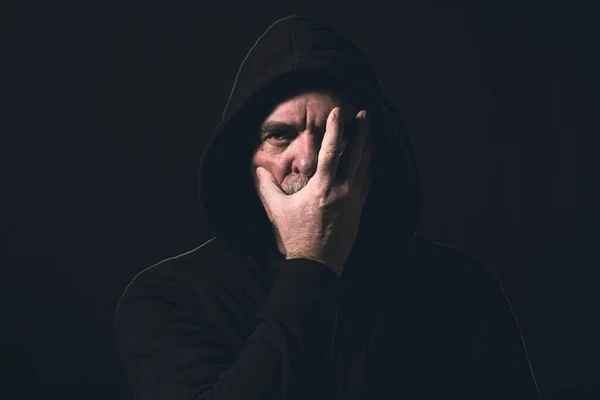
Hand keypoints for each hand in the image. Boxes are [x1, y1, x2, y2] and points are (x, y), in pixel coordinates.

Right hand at [254, 107, 372, 275]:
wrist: (316, 265)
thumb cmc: (296, 237)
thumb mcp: (276, 211)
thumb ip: (266, 188)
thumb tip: (257, 170)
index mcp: (322, 187)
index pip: (331, 150)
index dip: (336, 128)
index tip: (339, 112)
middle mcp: (342, 190)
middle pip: (356, 153)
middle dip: (362, 131)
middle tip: (366, 115)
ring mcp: (354, 200)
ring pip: (366, 167)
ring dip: (368, 148)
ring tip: (370, 134)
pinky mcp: (359, 211)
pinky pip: (368, 184)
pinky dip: (369, 169)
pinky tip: (369, 163)